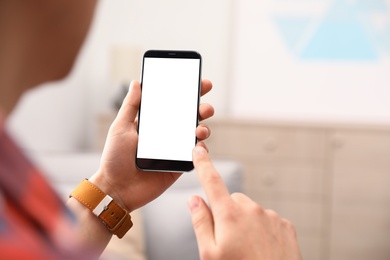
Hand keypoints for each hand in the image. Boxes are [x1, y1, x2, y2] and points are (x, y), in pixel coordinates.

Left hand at [89, 80, 213, 211]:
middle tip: (206, 107)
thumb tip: (137, 82)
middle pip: (189, 118)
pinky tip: (198, 145)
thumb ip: (131, 105)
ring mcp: (174, 150)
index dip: (188, 93)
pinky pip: (195, 156)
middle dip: (202, 109)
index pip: (173, 104)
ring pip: (195, 135)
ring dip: (203, 128)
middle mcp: (166, 135)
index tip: (200, 83)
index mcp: (153, 124)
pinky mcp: (178, 166)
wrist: (117, 189)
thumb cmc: (114, 158)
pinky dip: (201, 149)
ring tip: (200, 129)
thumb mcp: (120, 127)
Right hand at [189, 143, 301, 259]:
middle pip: (231, 200)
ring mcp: (270, 216)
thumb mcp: (209, 253)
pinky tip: (262, 249)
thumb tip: (195, 200)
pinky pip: (267, 220)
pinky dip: (262, 230)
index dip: (203, 163)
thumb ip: (200, 222)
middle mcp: (251, 209)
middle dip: (227, 213)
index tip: (198, 149)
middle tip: (228, 240)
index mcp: (229, 214)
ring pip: (250, 211)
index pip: (211, 181)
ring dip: (245, 223)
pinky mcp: (285, 225)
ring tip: (248, 249)